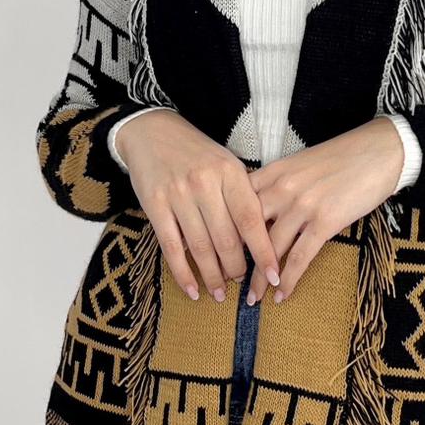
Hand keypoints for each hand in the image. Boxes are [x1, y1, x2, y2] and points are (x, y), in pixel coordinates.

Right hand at [116, 110, 281, 301]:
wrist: (151, 131)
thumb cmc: (196, 152)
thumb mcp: (226, 163)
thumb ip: (243, 194)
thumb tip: (263, 235)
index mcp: (229, 172)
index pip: (250, 220)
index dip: (263, 252)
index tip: (273, 275)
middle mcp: (205, 183)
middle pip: (226, 239)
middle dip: (237, 268)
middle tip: (243, 283)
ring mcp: (178, 195)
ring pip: (200, 247)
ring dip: (213, 276)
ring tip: (221, 293)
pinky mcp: (154, 205)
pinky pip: (171, 248)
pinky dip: (183, 273)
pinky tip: (193, 290)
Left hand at [243, 115, 404, 305]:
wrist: (380, 151)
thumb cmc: (343, 157)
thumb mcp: (301, 164)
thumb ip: (279, 185)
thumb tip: (264, 212)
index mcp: (273, 172)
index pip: (236, 205)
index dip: (225, 232)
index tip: (219, 253)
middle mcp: (282, 188)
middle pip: (248, 230)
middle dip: (237, 260)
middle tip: (228, 282)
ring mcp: (303, 205)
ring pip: (271, 249)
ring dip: (260, 279)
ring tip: (253, 298)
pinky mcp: (325, 221)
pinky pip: (300, 257)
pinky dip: (288, 280)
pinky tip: (282, 295)